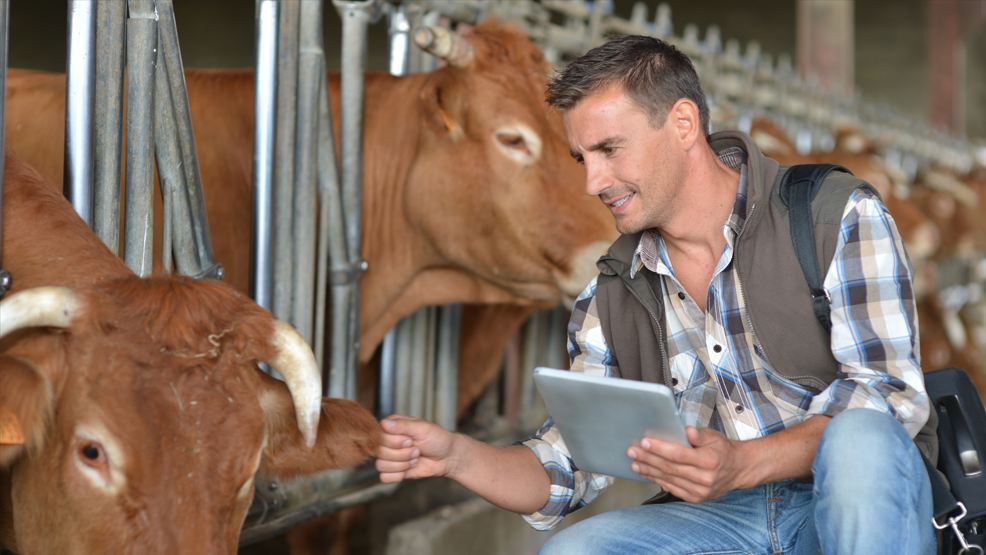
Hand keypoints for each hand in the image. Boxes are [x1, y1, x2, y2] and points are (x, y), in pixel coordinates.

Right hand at [375, 415, 455, 483]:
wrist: (447, 457)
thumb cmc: (437, 438)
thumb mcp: (422, 428)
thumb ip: (402, 425)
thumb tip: (384, 423)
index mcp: (391, 426)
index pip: (379, 435)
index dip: (395, 441)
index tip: (410, 440)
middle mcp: (387, 441)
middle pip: (380, 452)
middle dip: (402, 454)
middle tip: (417, 449)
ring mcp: (389, 456)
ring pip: (381, 465)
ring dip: (402, 464)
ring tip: (415, 458)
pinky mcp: (393, 470)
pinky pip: (384, 477)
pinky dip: (398, 475)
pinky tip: (409, 468)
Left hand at [627, 426, 750, 502]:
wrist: (739, 469)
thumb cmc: (723, 450)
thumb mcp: (714, 436)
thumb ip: (698, 434)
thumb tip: (685, 430)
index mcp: (709, 460)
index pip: (679, 454)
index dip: (660, 449)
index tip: (644, 442)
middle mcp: (705, 478)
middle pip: (670, 468)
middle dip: (648, 458)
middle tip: (632, 451)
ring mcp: (700, 491)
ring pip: (668, 480)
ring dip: (649, 471)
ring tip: (634, 463)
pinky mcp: (696, 498)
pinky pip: (672, 489)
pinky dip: (657, 480)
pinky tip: (647, 473)